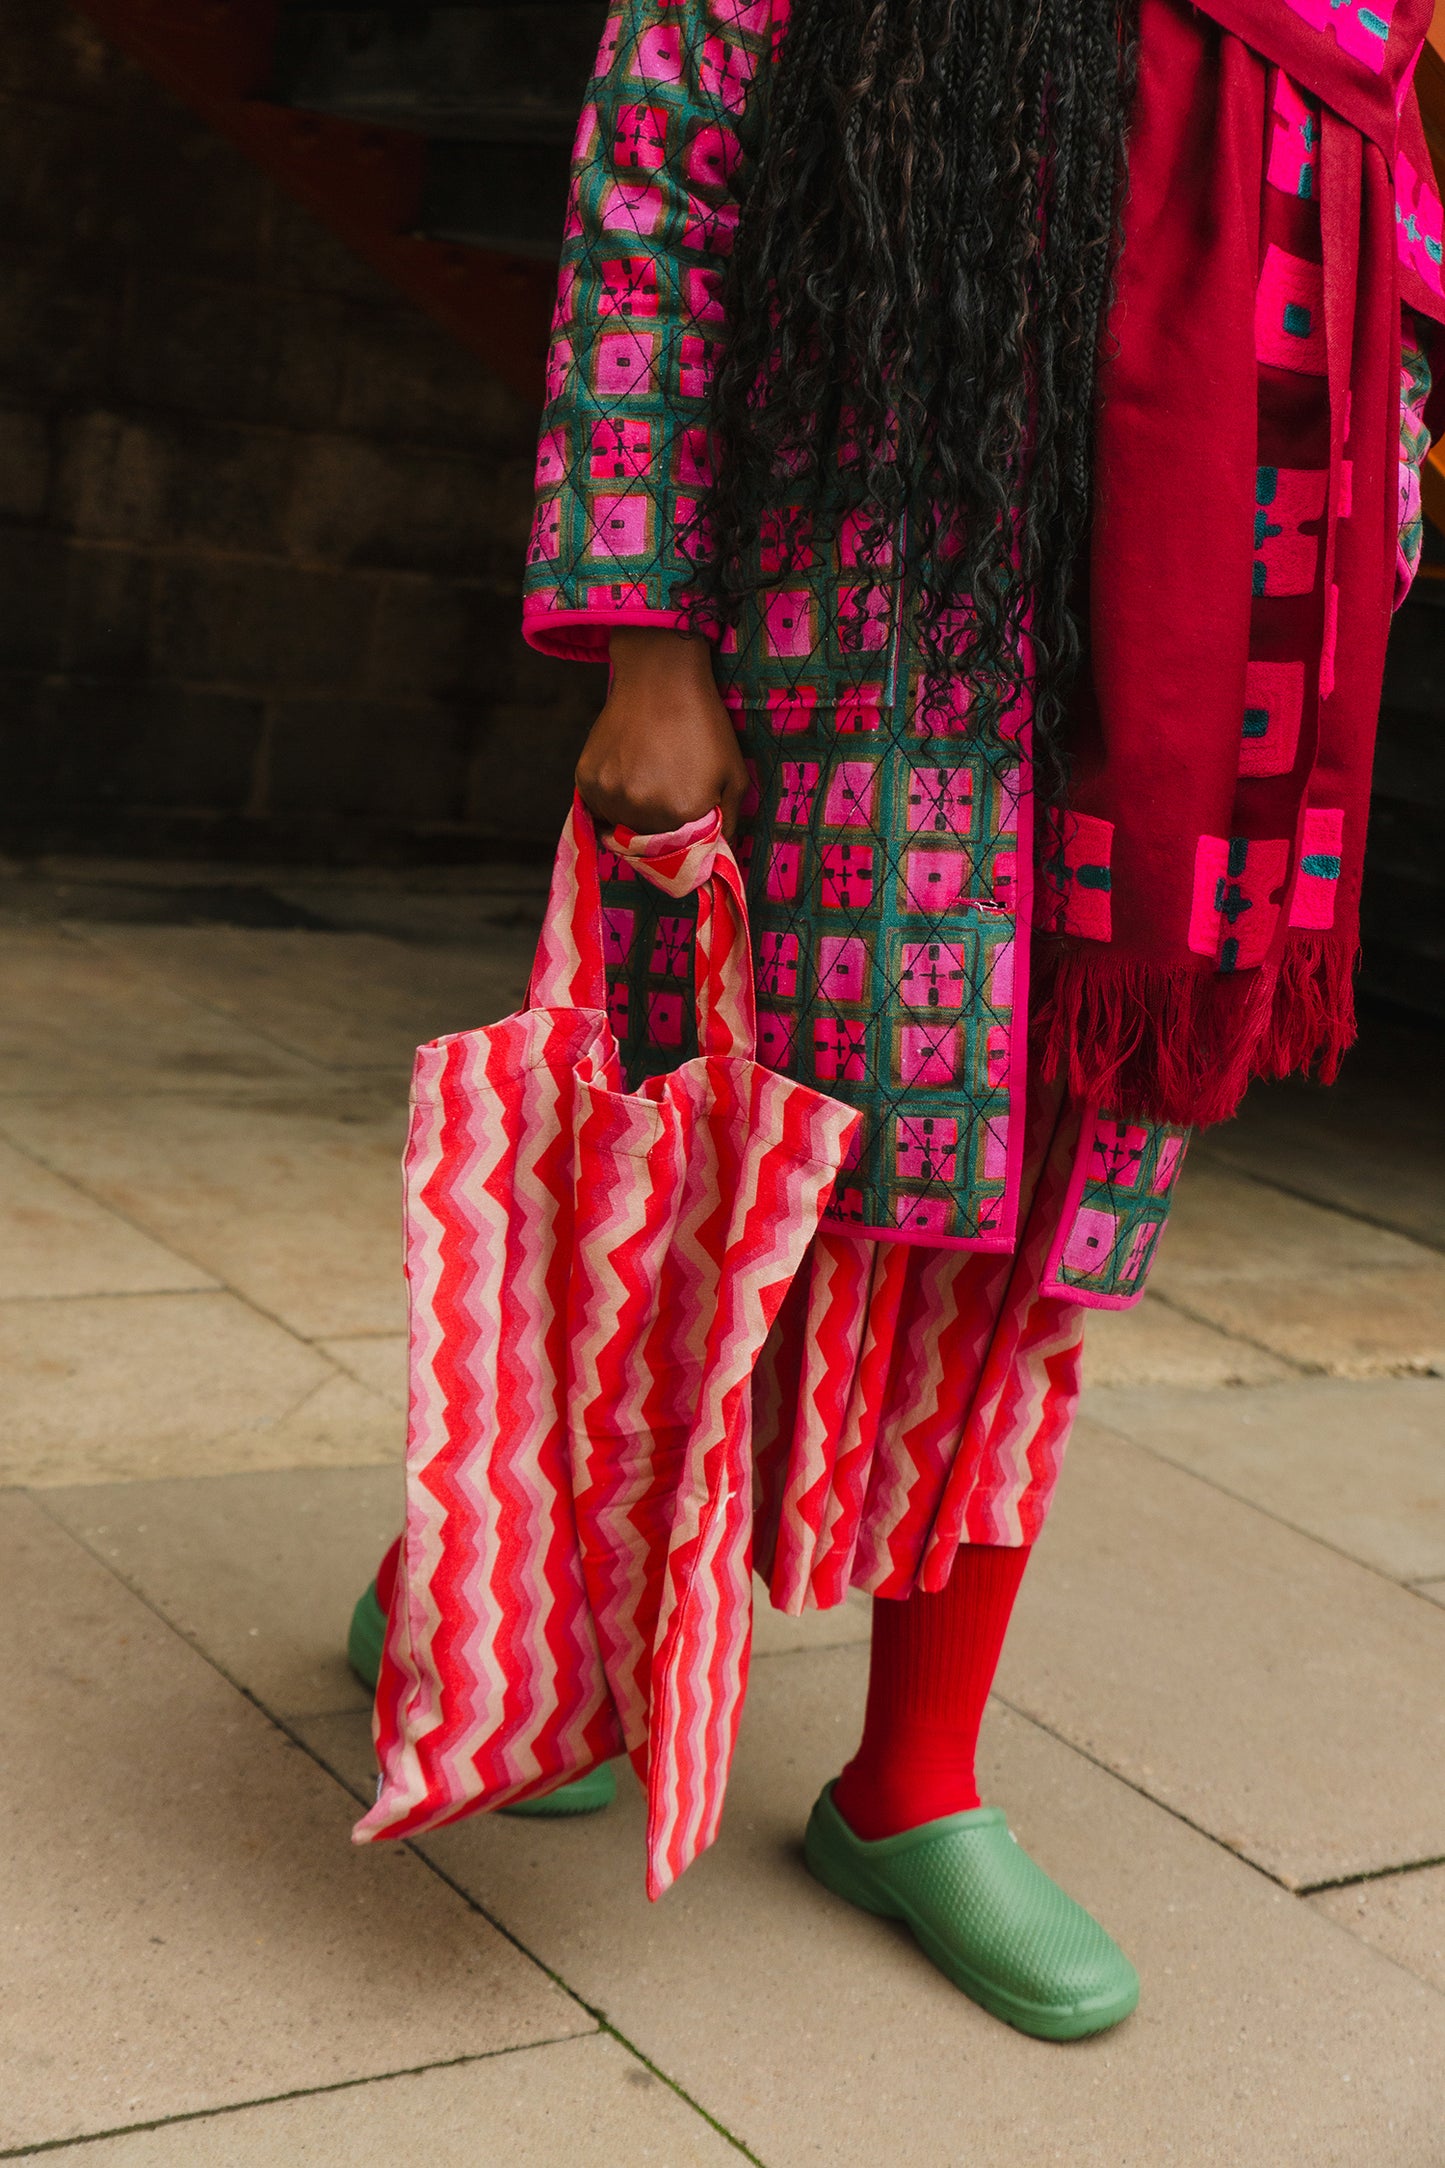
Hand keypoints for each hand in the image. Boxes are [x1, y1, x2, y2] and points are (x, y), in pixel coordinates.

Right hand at [576, 627, 748, 838]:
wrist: (660, 679)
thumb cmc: (703, 725)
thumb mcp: (734, 774)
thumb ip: (730, 820)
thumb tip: (720, 852)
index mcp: (682, 813)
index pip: (681, 852)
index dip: (685, 840)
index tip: (685, 822)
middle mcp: (642, 810)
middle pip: (648, 843)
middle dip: (659, 830)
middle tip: (665, 797)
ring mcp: (610, 795)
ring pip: (619, 827)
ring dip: (631, 817)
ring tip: (646, 782)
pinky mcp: (587, 780)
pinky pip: (597, 807)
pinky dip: (610, 800)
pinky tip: (626, 772)